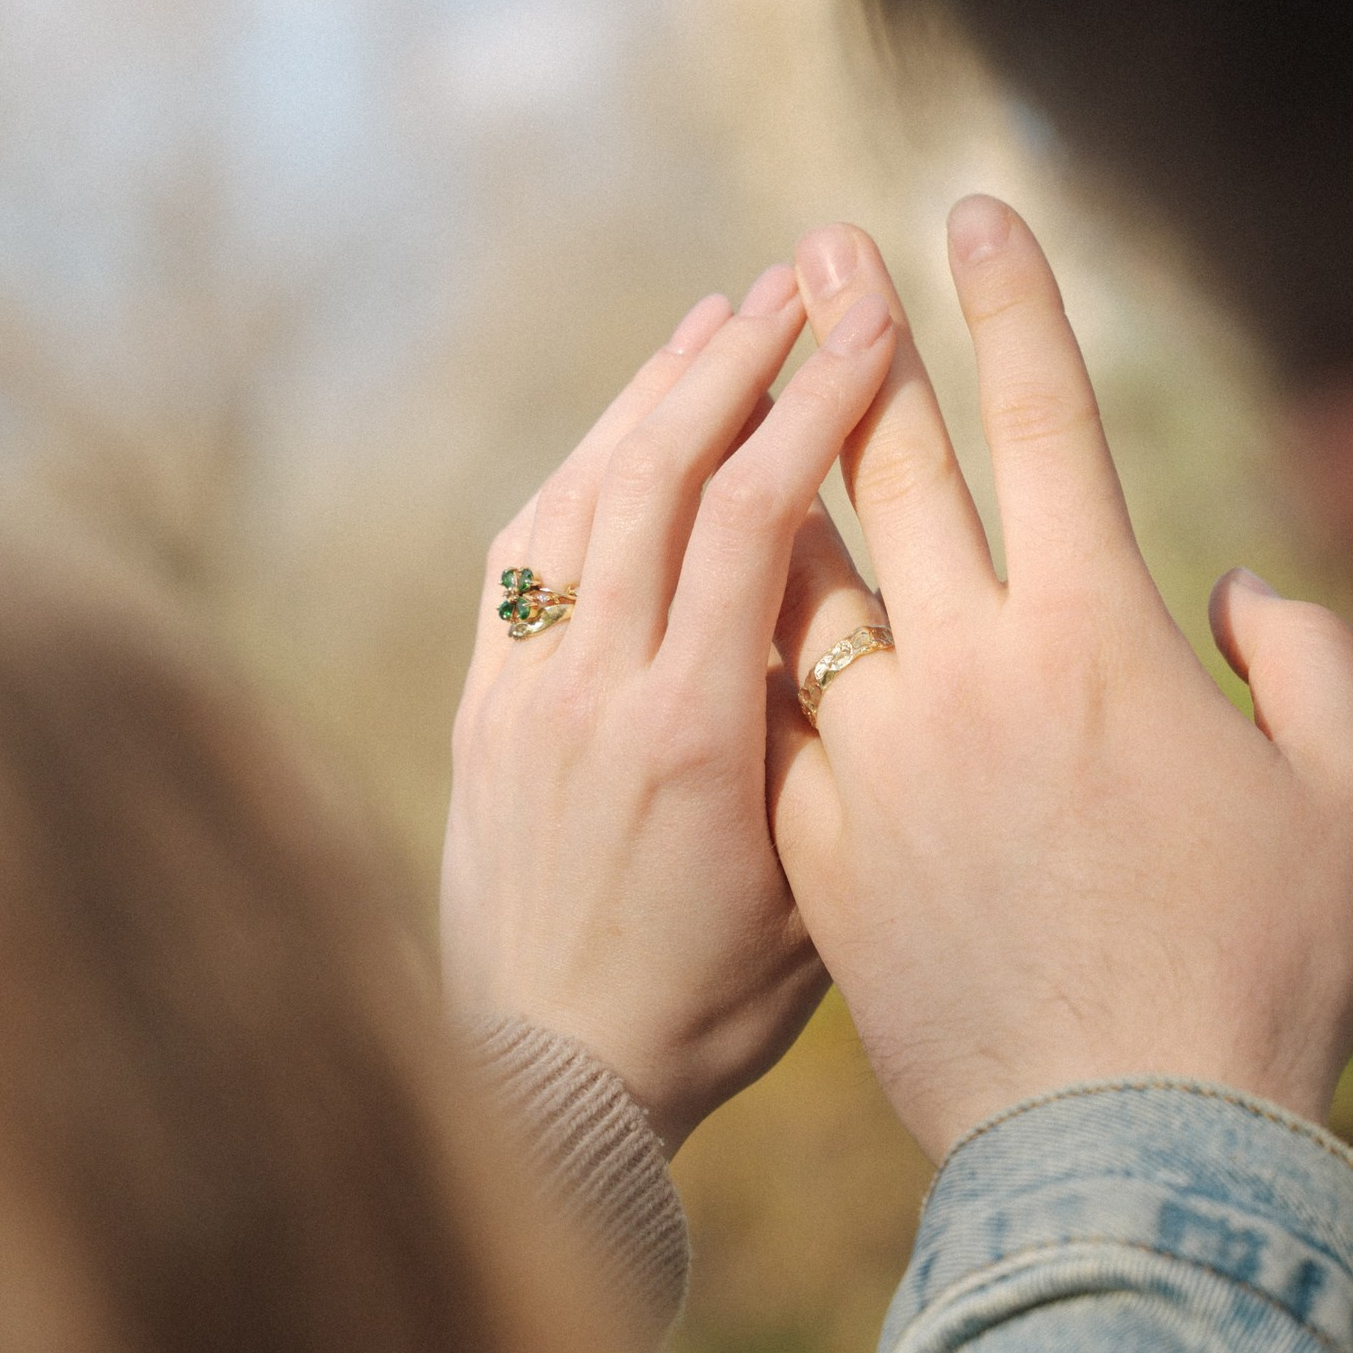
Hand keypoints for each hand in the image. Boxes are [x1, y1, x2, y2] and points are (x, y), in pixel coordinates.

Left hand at [443, 266, 896, 1154]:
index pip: (753, 518)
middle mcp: (592, 695)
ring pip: (583, 495)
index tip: (872, 321)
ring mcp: (521, 694)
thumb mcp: (818, 890)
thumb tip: (857, 608)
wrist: (551, 1077)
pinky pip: (522, 553)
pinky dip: (577, 469)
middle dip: (737, 359)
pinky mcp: (480, 709)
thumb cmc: (710, 1008)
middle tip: (801, 275)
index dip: (814, 403)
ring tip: (720, 318)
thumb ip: (837, 748)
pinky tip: (620, 428)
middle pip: (659, 473)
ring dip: (652, 393)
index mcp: (692, 738)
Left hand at [767, 198, 1352, 1163]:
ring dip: (775, 472)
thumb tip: (1238, 589)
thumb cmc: (1259, 981)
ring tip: (744, 396)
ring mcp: (872, 758)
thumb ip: (1310, 662)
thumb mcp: (1347, 806)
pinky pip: (764, 704)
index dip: (1010, 301)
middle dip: (852, 340)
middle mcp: (968, 672)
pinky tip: (723, 591)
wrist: (1128, 1156)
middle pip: (892, 467)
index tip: (969, 211)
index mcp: (1100, 638)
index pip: (1049, 420)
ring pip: (801, 578)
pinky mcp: (810, 843)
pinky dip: (748, 633)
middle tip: (816, 252)